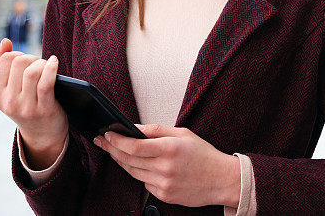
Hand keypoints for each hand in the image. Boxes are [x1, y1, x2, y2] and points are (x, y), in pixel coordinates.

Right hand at [0, 38, 67, 156]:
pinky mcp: (44, 109)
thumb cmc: (26, 104)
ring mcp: (25, 107)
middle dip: (32, 58)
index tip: (27, 62)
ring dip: (42, 63)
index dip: (18, 54)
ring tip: (47, 65)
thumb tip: (5, 41)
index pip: (4, 60)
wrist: (42, 134)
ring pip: (32, 71)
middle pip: (19, 62)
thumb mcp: (9, 88)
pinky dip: (51, 68)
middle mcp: (8, 102)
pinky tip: (54, 62)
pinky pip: (46, 82)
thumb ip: (1, 65)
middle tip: (39, 64)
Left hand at [94, 124, 240, 207]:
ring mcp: (164, 184)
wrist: (222, 180)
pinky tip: (141, 166)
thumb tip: (135, 127)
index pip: (134, 146)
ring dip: (122, 161)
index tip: (107, 134)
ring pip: (133, 173)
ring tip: (115, 152)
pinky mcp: (164, 196)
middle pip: (128, 160)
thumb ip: (158, 130)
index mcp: (170, 149)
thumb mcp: (183, 134)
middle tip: (103, 142)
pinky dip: (140, 174)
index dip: (116, 140)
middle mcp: (165, 168)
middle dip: (112, 149)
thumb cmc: (204, 155)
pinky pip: (144, 184)